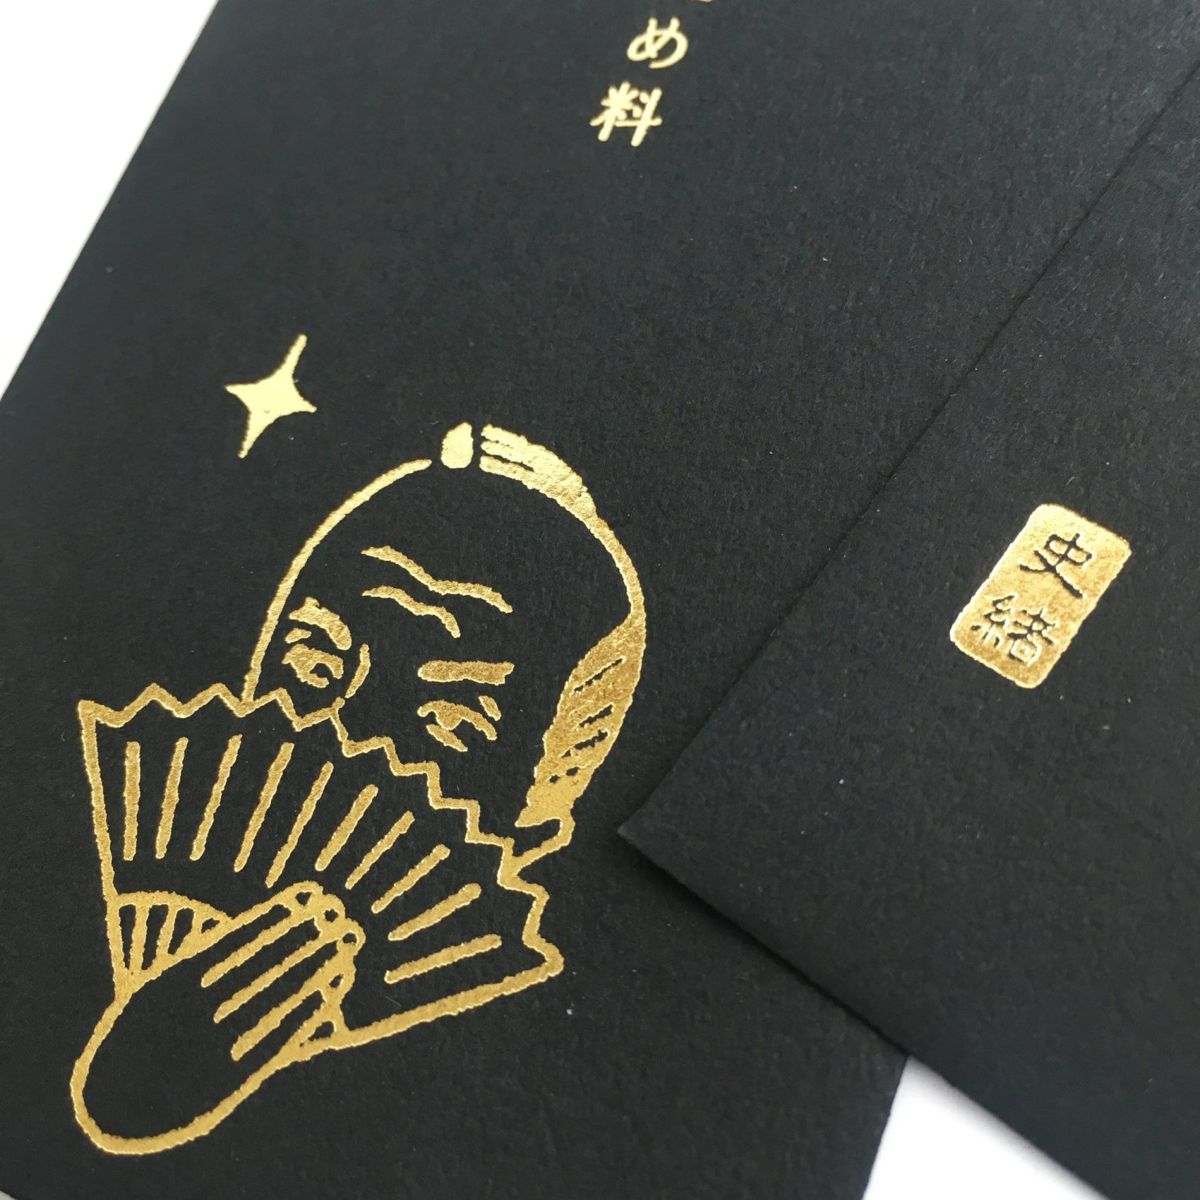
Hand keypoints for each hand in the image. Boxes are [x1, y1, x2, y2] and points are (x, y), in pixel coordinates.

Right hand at [71, 882, 361, 1152]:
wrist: (117, 1103)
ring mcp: (211, 1047)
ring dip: (314, 969)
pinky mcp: (228, 1081)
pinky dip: (307, 1013)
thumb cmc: (148, 1031)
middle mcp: (193, 1014)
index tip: (310, 895)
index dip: (277, 917)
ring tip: (344, 943)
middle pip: (262, 967)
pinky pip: (277, 1041)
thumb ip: (202, 959)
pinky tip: (332, 989)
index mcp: (172, 985)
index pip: (236, 942)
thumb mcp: (160, 989)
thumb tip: (262, 924)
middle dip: (304, 938)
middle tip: (339, 914)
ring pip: (275, 1000)